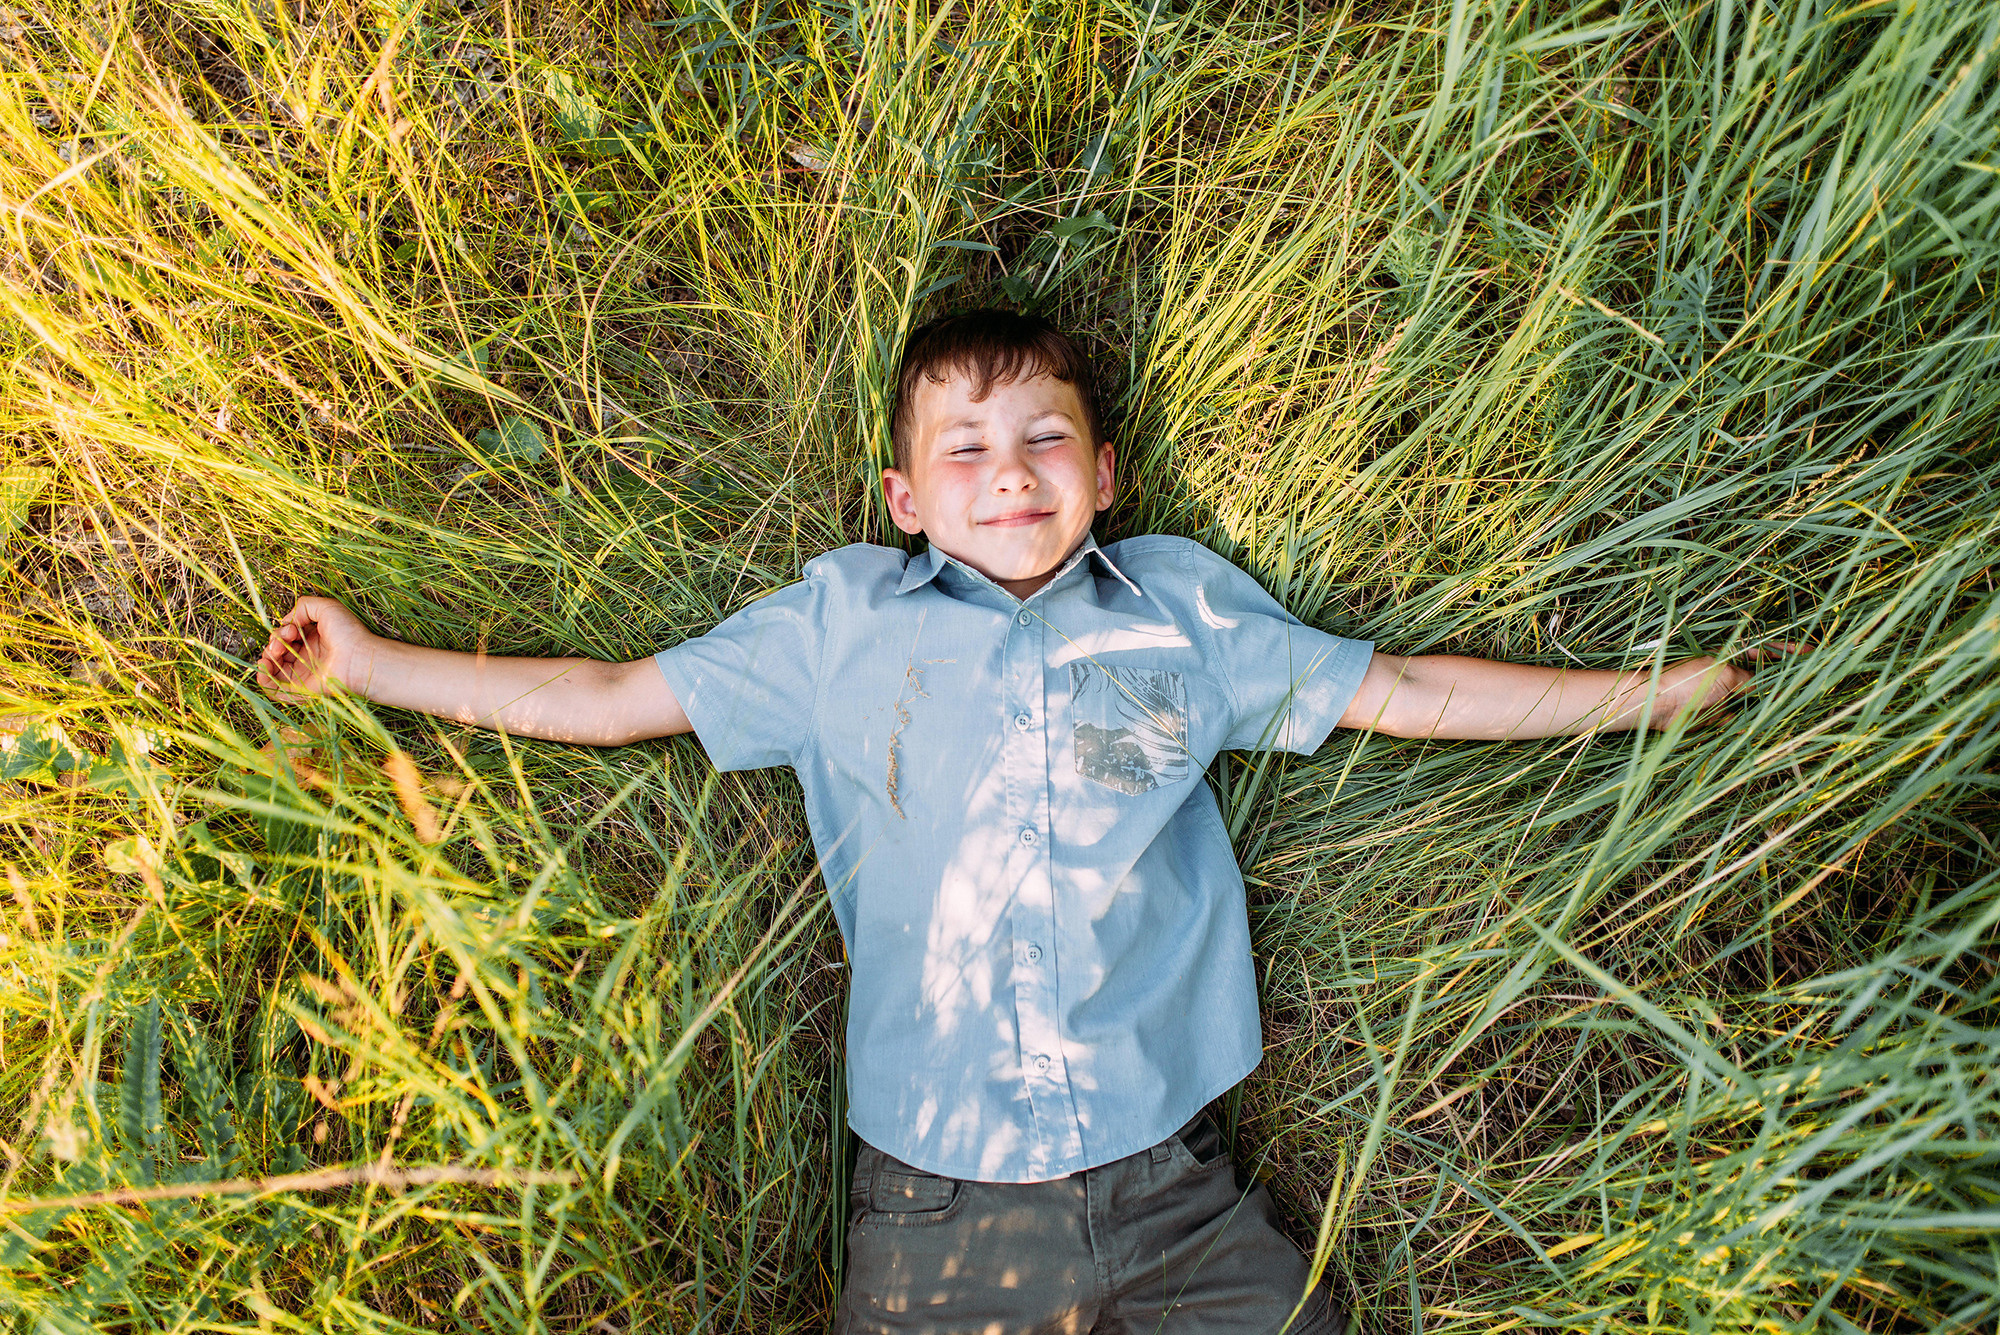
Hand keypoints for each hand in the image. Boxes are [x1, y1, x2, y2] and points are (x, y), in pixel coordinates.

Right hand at [257, 597, 372, 702]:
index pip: (286, 637)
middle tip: (284, 641)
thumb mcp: (327, 608)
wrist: (360, 658)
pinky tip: (264, 668)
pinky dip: (264, 681)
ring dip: (265, 660)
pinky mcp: (301, 689)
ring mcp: (304, 674)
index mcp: (312, 640)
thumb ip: (303, 606)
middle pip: (277, 652)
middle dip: (273, 644)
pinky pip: (277, 690)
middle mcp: (307, 657)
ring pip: (274, 670)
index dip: (282, 632)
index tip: (292, 629)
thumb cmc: (349, 633)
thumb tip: (286, 621)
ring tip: (271, 654)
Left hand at [1651, 641, 1803, 729]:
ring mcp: (1726, 695)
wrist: (1658, 705)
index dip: (1789, 652)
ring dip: (1774, 702)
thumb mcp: (1726, 675)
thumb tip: (1778, 689)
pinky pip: (1743, 719)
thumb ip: (1753, 682)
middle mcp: (1731, 674)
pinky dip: (1755, 721)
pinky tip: (1772, 722)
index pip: (1767, 651)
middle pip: (1766, 676)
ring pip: (1757, 699)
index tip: (1812, 652)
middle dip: (1787, 679)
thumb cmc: (1688, 682)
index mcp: (1732, 656)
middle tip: (1813, 681)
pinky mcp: (1719, 715)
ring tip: (1799, 703)